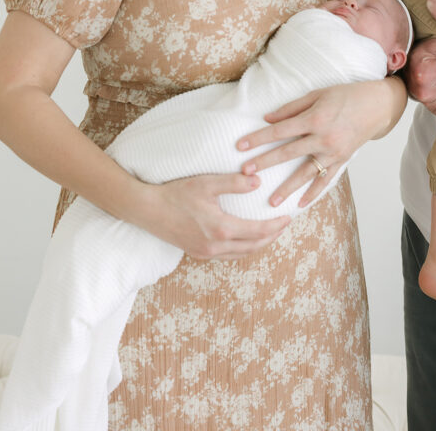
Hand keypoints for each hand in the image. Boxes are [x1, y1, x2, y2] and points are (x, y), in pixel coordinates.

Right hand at [144, 173, 290, 259]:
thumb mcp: (207, 183)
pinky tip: (244, 238)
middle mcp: (215, 246)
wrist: (147, 210)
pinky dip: (242, 248)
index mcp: (221, 230)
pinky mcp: (197, 253)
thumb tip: (258, 181)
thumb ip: (233, 183)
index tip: (288, 218)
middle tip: (284, 226)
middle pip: (253, 247)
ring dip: (258, 245)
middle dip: (272, 237)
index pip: (258, 232)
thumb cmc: (176, 194)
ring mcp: (205, 253)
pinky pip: (228, 255)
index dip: (276, 226)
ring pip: (241, 254)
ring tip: (270, 233)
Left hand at [236, 80, 403, 208]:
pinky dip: (313, 193)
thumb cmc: (345, 95)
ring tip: (270, 202)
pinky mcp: (342, 161)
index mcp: (314, 119)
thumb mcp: (317, 95)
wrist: (376, 106)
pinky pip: (325, 180)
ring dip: (287, 188)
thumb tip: (267, 118)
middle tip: (245, 173)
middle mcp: (322, 138)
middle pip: (287, 153)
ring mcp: (333, 152)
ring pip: (305, 173)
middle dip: (265, 163)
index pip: (279, 131)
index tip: (240, 146)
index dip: (258, 138)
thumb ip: (291, 108)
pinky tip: (300, 204)